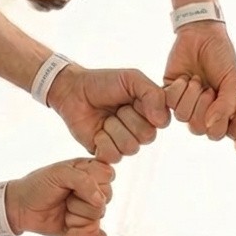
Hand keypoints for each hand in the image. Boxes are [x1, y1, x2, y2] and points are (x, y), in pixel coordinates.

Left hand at [6, 159, 113, 235]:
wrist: (21, 208)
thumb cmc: (38, 185)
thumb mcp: (59, 173)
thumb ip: (84, 181)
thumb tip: (101, 201)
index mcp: (90, 170)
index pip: (108, 174)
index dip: (92, 180)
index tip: (72, 179)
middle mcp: (94, 188)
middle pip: (106, 196)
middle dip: (83, 197)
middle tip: (65, 194)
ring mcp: (90, 208)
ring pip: (99, 213)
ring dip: (77, 211)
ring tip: (64, 205)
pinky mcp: (86, 225)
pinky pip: (92, 228)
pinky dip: (75, 225)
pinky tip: (64, 219)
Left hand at [49, 65, 169, 162]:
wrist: (74, 91)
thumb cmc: (104, 83)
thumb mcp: (132, 79)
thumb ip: (153, 94)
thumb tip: (161, 121)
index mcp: (150, 113)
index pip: (160, 122)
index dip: (144, 110)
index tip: (130, 98)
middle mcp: (140, 131)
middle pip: (147, 137)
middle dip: (127, 119)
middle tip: (115, 108)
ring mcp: (123, 144)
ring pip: (131, 148)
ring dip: (114, 129)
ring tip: (105, 118)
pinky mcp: (106, 154)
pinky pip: (114, 157)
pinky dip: (103, 142)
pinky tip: (97, 131)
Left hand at [163, 22, 235, 138]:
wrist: (202, 34)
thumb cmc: (221, 56)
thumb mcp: (232, 79)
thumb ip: (227, 104)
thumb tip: (213, 128)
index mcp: (219, 112)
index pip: (215, 133)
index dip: (216, 118)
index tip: (218, 95)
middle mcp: (201, 111)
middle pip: (197, 128)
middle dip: (202, 104)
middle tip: (207, 86)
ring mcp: (184, 103)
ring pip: (182, 116)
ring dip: (190, 94)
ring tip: (196, 79)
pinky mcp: (168, 93)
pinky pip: (169, 102)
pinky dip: (178, 88)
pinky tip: (184, 76)